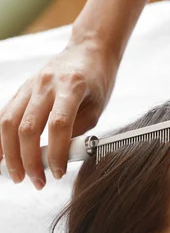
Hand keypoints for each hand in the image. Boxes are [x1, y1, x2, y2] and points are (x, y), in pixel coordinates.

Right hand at [0, 39, 118, 189]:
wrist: (89, 50)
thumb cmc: (97, 82)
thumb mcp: (96, 109)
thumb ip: (77, 132)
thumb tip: (58, 158)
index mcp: (72, 86)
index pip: (58, 125)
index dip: (56, 153)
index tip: (57, 174)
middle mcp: (46, 83)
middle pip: (28, 127)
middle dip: (30, 160)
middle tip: (37, 182)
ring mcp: (31, 85)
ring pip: (9, 121)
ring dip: (10, 154)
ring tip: (18, 176)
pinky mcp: (22, 89)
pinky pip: (5, 115)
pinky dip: (1, 139)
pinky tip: (3, 157)